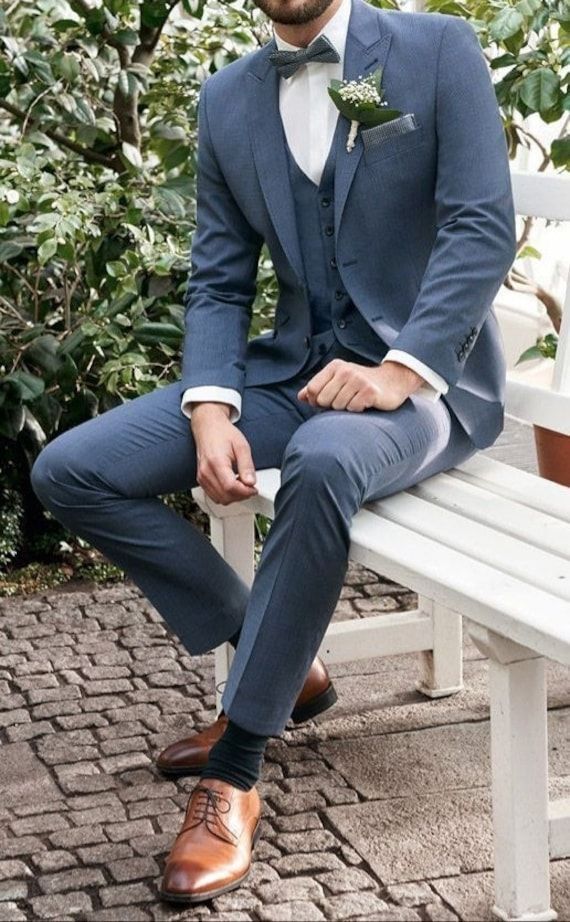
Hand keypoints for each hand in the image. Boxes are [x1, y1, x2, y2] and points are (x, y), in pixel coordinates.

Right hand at [190, 402, 257, 505]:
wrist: (208, 427)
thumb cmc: (223, 434)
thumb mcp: (242, 446)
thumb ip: (247, 466)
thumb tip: (251, 482)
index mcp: (216, 462)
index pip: (230, 487)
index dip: (245, 491)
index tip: (253, 488)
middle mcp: (206, 472)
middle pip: (225, 496)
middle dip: (241, 495)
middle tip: (250, 487)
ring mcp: (202, 477)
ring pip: (219, 499)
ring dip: (233, 497)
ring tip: (242, 485)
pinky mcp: (201, 479)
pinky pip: (214, 495)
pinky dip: (225, 495)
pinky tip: (232, 486)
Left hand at [297, 359, 424, 412]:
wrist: (393, 381)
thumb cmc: (361, 383)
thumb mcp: (338, 381)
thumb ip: (318, 388)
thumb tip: (301, 397)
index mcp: (335, 366)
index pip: (313, 389)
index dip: (316, 401)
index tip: (326, 402)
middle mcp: (345, 370)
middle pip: (324, 400)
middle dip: (332, 405)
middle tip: (346, 399)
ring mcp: (358, 380)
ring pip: (338, 406)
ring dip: (346, 408)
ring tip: (356, 399)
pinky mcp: (369, 391)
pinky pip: (353, 408)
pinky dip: (358, 410)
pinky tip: (365, 403)